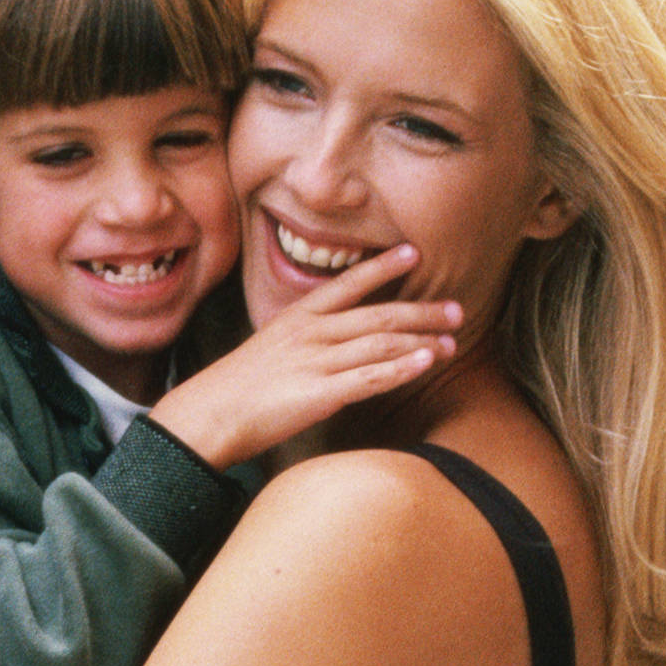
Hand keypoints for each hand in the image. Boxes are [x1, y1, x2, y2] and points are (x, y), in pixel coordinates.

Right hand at [146, 245, 458, 469]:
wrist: (210, 414)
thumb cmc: (239, 385)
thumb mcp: (271, 345)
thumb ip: (306, 338)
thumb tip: (337, 338)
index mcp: (299, 316)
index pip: (348, 282)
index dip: (383, 266)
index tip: (414, 251)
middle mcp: (311, 333)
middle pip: (378, 315)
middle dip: (422, 311)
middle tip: (456, 309)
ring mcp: (316, 362)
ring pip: (380, 344)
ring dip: (421, 341)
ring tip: (450, 342)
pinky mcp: (320, 394)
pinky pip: (369, 377)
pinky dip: (401, 368)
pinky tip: (424, 363)